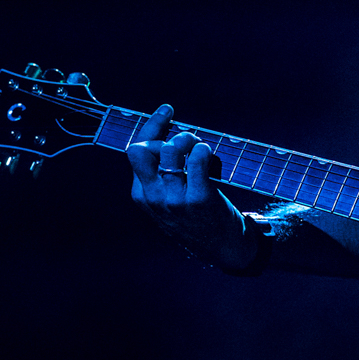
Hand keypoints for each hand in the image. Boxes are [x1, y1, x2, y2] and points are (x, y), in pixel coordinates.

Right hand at [127, 105, 256, 271]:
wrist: (223, 249)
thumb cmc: (197, 218)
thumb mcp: (168, 201)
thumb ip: (162, 174)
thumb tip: (169, 132)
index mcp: (142, 195)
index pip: (135, 151)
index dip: (151, 126)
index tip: (167, 110)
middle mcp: (154, 197)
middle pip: (143, 149)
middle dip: (163, 133)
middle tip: (186, 138)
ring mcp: (175, 200)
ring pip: (171, 150)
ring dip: (189, 139)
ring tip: (200, 147)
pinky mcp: (199, 199)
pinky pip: (197, 160)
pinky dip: (204, 150)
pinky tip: (209, 155)